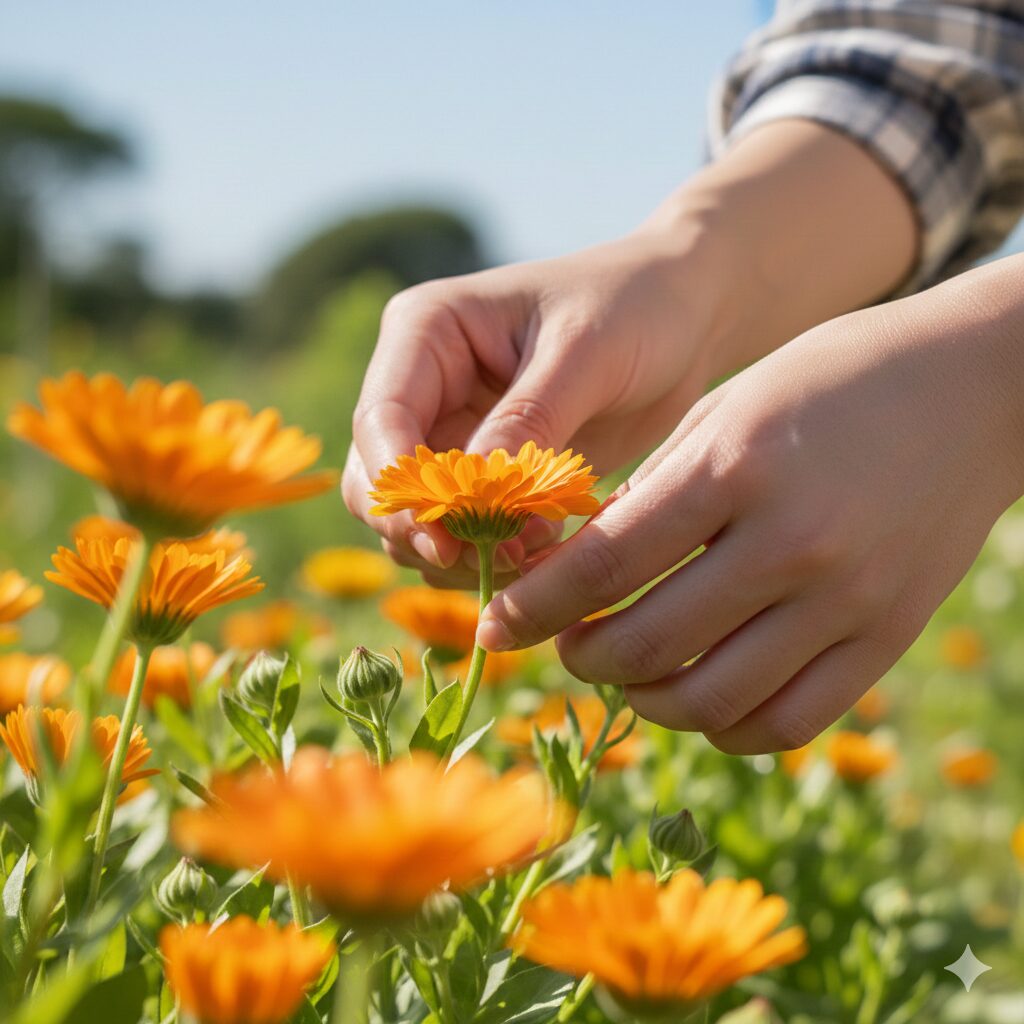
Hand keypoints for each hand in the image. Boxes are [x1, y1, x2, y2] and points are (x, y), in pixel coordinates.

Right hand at [342, 221, 735, 588]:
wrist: (682, 320)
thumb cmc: (634, 308)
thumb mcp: (585, 355)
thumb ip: (528, 423)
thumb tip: (475, 500)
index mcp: (427, 332)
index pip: (380, 421)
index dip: (401, 488)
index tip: (444, 538)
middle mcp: (424, 386)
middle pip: (378, 482)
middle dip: (426, 530)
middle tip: (497, 560)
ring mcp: (450, 433)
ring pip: (414, 519)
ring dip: (461, 550)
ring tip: (534, 551)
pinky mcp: (484, 475)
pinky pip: (462, 532)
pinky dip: (489, 554)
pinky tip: (543, 550)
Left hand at [476, 258, 1023, 751]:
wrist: (975, 388)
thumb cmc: (830, 380)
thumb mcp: (727, 407)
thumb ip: (653, 492)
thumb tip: (580, 570)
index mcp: (738, 465)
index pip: (605, 564)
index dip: (534, 607)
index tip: (495, 626)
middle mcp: (793, 541)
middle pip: (649, 645)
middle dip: (581, 658)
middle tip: (564, 645)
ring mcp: (848, 599)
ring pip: (713, 701)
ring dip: (643, 701)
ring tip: (624, 674)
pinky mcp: (888, 636)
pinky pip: (788, 720)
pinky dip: (724, 727)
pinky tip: (698, 695)